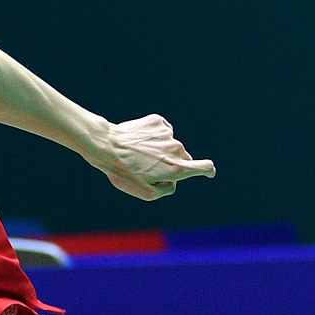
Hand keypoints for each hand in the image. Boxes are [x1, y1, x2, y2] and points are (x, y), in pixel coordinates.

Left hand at [93, 114, 215, 200]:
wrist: (106, 146)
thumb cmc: (124, 173)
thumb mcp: (146, 193)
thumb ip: (167, 189)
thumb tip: (174, 179)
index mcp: (177, 168)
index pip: (205, 167)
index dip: (207, 170)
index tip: (208, 171)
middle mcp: (176, 149)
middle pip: (182, 158)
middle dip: (171, 164)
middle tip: (147, 168)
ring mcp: (168, 134)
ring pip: (169, 145)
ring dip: (158, 150)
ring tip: (137, 154)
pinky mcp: (158, 122)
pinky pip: (161, 132)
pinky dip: (152, 136)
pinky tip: (137, 141)